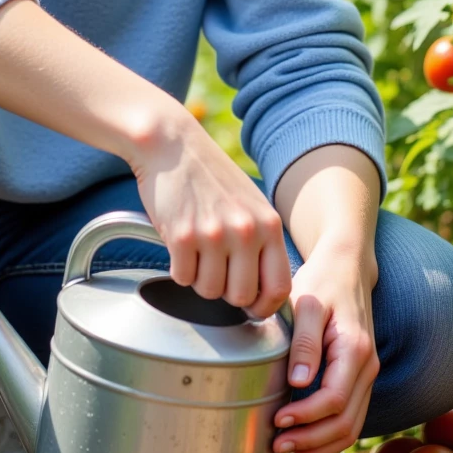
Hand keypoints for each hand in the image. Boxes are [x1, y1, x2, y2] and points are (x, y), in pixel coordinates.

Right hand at [128, 101, 290, 318]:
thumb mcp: (251, 203)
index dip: (265, 307)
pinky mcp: (182, 236)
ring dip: (199, 279)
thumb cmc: (210, 176)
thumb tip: (262, 290)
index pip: (280, 287)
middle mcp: (245, 231)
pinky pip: (182, 277)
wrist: (172, 145)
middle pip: (242, 296)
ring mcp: (214, 234)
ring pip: (209, 291)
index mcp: (268, 224)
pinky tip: (179, 244)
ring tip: (196, 251)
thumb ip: (261, 241)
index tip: (251, 307)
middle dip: (226, 293)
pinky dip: (178, 268)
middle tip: (214, 271)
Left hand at [271, 240, 378, 452]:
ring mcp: (367, 376)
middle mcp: (368, 367)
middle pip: (346, 422)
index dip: (306, 417)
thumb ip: (305, 342)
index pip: (335, 399)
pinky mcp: (359, 380)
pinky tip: (305, 447)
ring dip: (321, 448)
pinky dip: (329, 438)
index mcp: (355, 349)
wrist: (347, 268)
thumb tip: (299, 382)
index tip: (277, 421)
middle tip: (276, 447)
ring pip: (352, 427)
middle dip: (311, 442)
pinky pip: (351, 418)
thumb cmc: (323, 281)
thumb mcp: (308, 302)